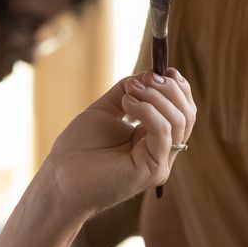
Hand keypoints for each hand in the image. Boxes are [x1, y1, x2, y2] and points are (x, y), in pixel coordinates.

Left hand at [42, 69, 195, 221]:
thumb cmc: (79, 148)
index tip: (162, 69)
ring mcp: (161, 162)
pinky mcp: (154, 170)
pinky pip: (164, 132)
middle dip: (169, 89)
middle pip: (187, 114)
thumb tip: (148, 74)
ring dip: (155, 97)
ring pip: (179, 121)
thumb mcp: (106, 110)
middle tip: (143, 79)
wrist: (60, 177)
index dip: (178, 87)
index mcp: (154, 137)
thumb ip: (128, 91)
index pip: (182, 109)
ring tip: (128, 93)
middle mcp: (162, 151)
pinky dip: (148, 111)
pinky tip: (126, 103)